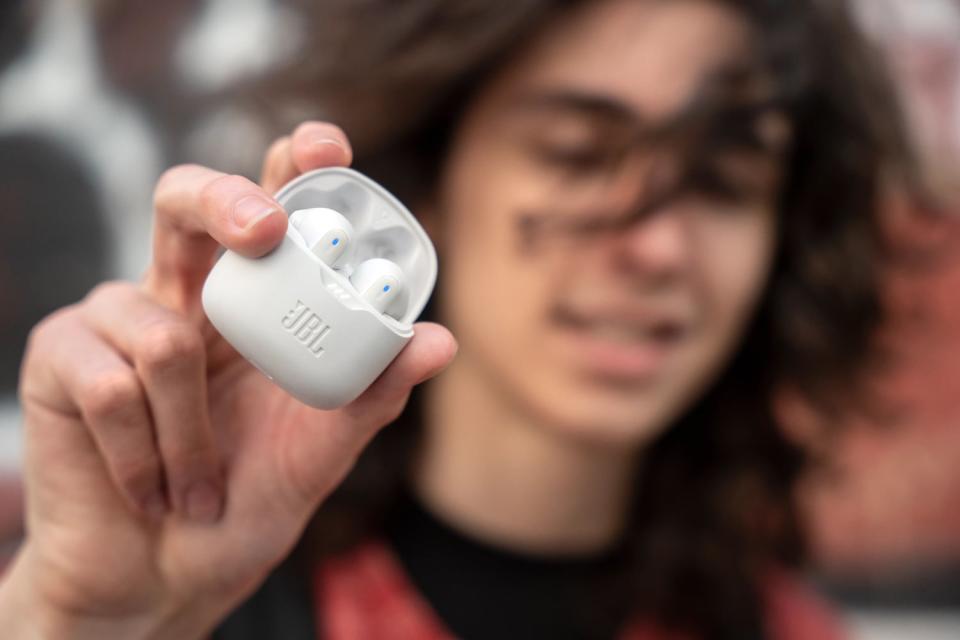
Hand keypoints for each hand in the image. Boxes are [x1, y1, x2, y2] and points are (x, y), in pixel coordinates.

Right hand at [1, 122, 456, 638]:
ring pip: (160, 331)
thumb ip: (372, 394)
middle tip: (265, 226)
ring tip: (197, 484)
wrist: (165, 578)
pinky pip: (111, 382)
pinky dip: (145, 453)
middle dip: (224, 199)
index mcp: (253, 304)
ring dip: (192, 430)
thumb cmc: (244, 504)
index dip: (293, 168)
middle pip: (185, 202)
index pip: (271, 213)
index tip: (323, 144)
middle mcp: (185, 295)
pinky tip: (149, 484)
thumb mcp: (321, 450)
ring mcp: (115, 320)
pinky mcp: (60, 358)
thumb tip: (440, 340)